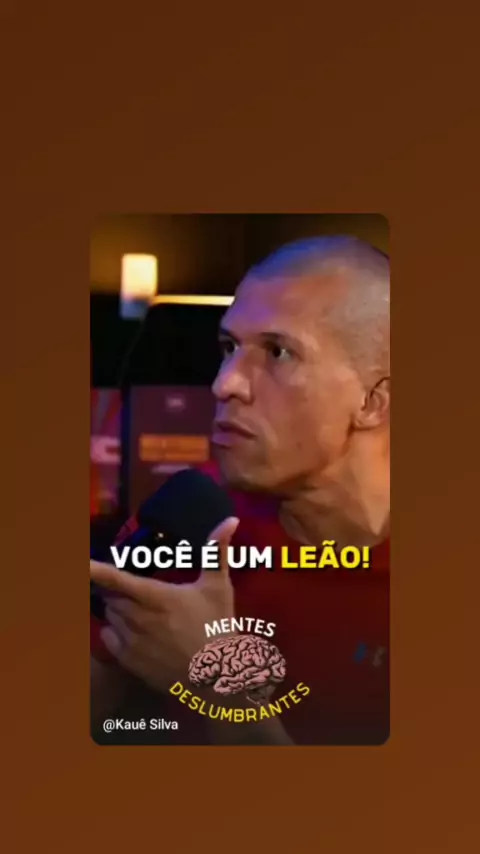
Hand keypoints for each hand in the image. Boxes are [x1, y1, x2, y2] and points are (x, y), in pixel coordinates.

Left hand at [90, 517, 238, 693]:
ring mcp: (132, 642)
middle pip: (111, 596)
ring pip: (110, 615)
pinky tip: (132, 630)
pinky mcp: (130, 661)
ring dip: (117, 608)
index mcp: (156, 597)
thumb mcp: (219, 586)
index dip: (95, 569)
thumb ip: (217, 551)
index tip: (78, 562)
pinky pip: (109, 638)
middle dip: (116, 588)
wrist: (218, 675)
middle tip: (133, 588)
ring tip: (138, 609)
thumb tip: (231, 519)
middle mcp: (138, 618)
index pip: (117, 579)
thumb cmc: (217, 626)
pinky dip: (115, 630)